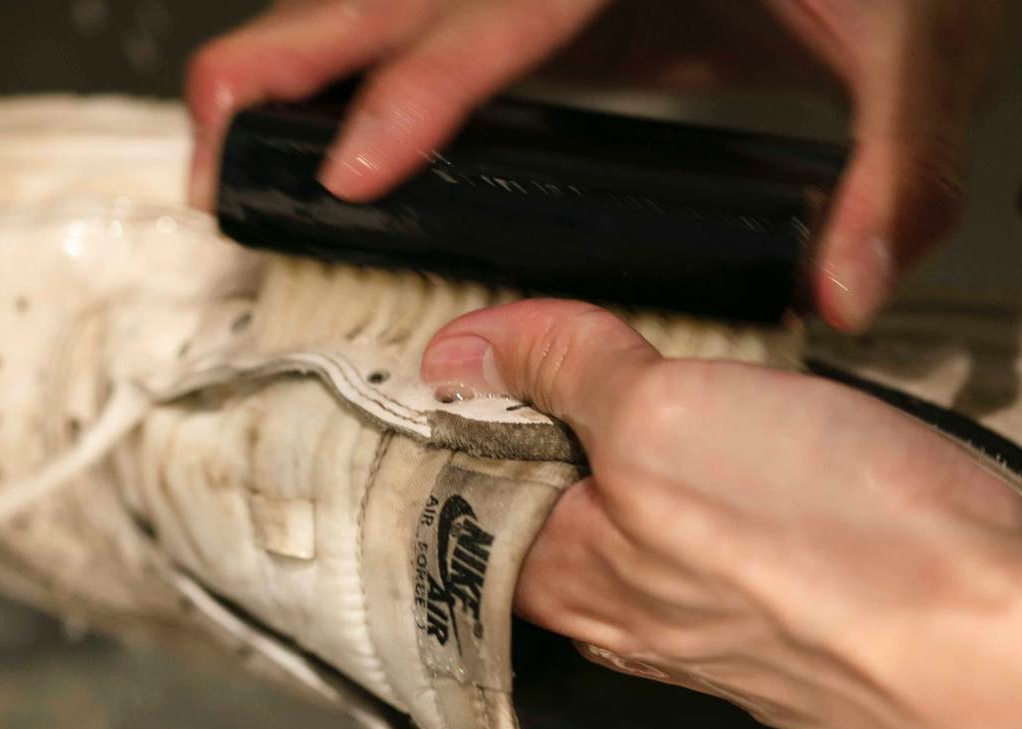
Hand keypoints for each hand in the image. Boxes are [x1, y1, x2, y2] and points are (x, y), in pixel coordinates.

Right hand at [187, 0, 1003, 330]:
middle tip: (215, 135)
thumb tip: (840, 292)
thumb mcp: (920, 55)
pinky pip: (453, 45)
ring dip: (312, 65)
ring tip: (243, 135)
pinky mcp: (579, 17)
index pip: (499, 13)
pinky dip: (385, 86)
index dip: (413, 90)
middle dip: (297, 57)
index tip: (342, 169)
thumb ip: (889, 175)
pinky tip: (349, 135)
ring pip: (408, 5)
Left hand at [421, 299, 1021, 728]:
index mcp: (564, 571)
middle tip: (553, 353)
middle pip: (539, 505)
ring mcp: (695, 620)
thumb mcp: (663, 420)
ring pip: (622, 525)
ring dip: (616, 457)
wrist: (990, 636)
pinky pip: (697, 547)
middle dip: (536, 425)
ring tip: (637, 394)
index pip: (462, 486)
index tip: (473, 351)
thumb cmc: (836, 545)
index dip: (459, 411)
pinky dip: (691, 494)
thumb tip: (470, 348)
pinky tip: (724, 467)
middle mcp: (617, 611)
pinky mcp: (769, 611)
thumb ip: (564, 375)